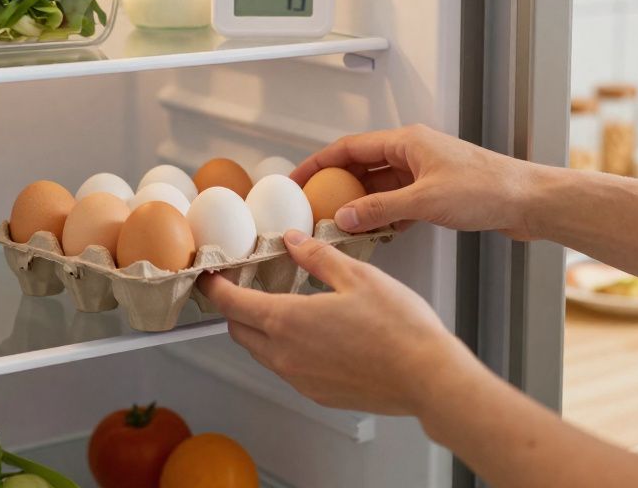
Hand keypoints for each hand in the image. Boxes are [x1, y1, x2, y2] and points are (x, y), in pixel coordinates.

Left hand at [197, 229, 478, 415]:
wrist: (428, 378)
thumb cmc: (398, 328)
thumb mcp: (357, 275)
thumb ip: (316, 256)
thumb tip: (291, 242)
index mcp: (287, 321)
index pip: (231, 303)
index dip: (215, 287)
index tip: (210, 275)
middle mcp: (285, 355)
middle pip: (240, 329)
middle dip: (235, 307)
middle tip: (244, 286)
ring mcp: (300, 379)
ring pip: (262, 352)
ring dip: (260, 329)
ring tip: (282, 306)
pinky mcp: (318, 394)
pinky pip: (287, 369)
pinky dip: (286, 349)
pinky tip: (313, 333)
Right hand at [291, 124, 546, 237]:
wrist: (528, 201)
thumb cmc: (489, 188)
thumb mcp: (424, 201)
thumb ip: (380, 209)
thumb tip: (346, 217)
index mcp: (406, 142)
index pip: (348, 147)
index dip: (317, 163)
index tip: (296, 180)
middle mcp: (413, 152)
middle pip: (361, 166)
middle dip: (335, 187)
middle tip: (313, 208)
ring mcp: (424, 172)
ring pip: (379, 186)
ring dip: (360, 204)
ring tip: (340, 225)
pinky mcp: (436, 192)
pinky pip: (397, 201)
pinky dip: (383, 215)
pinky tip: (376, 233)